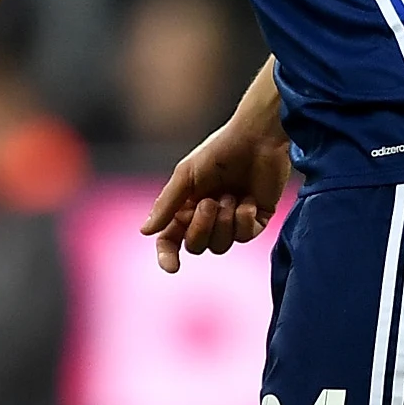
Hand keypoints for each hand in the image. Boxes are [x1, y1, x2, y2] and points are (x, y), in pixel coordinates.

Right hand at [142, 117, 290, 272]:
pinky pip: (246, 237)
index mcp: (187, 206)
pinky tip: (249, 199)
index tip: (173, 267)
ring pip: (222, 245)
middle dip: (202, 227)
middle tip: (211, 201)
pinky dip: (245, 219)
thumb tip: (145, 231)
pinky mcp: (257, 220)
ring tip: (231, 196)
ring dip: (225, 221)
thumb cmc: (220, 150)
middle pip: (197, 246)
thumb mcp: (187, 174)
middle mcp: (208, 217)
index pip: (171, 240)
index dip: (168, 255)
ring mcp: (233, 220)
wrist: (258, 137)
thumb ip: (167, 204)